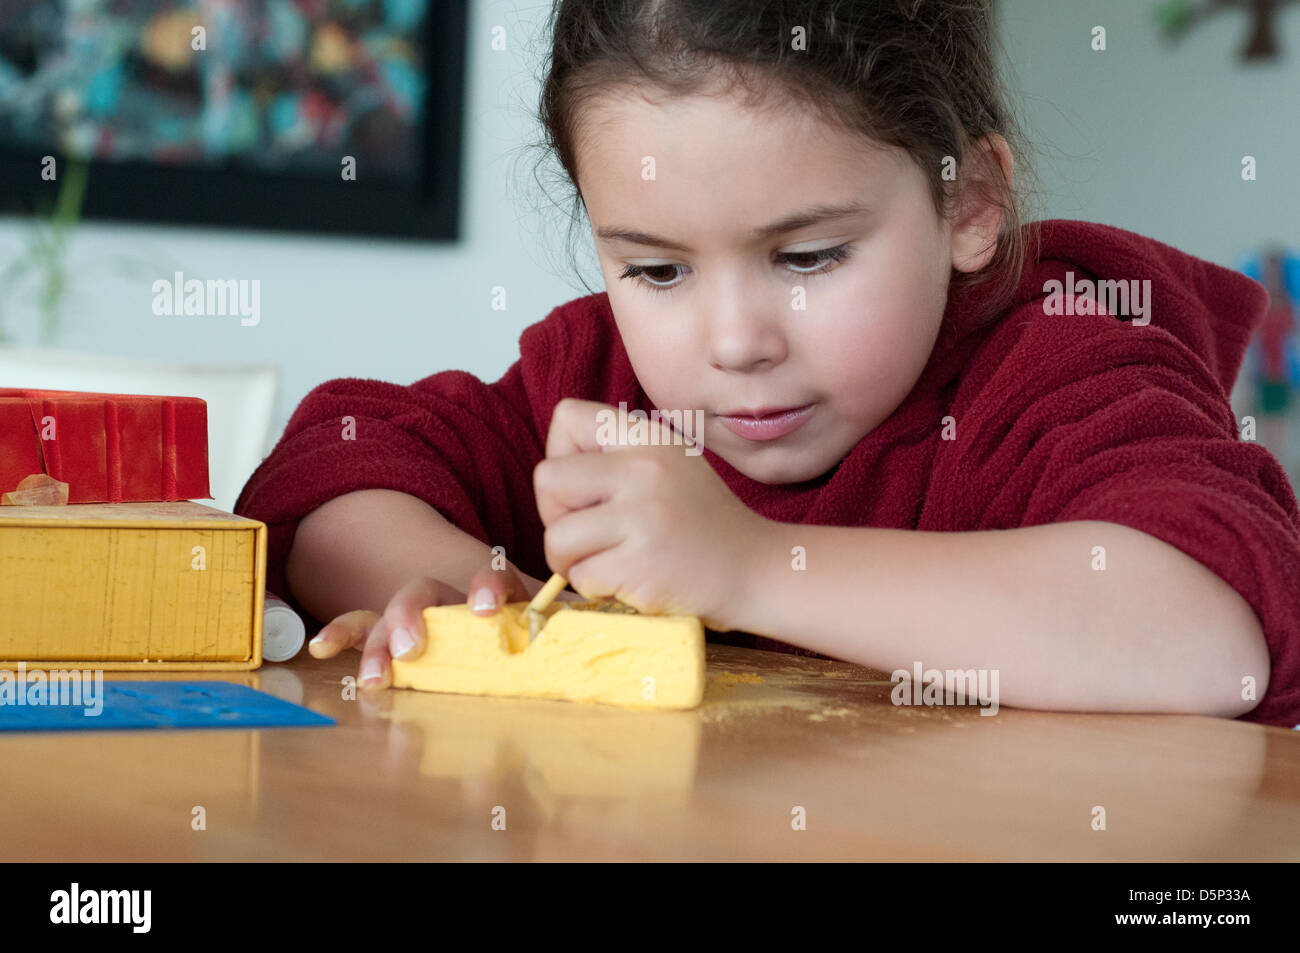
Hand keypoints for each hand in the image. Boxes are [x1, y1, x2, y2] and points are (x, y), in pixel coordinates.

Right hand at [308, 560, 574, 688]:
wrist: (497, 595)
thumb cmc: (536, 620)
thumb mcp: (559, 622)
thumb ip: (580, 632)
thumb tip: (627, 653)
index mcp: (498, 586)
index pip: (491, 575)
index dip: (486, 586)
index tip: (487, 609)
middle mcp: (452, 592)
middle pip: (428, 591)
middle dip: (415, 615)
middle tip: (413, 647)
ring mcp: (419, 608)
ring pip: (391, 611)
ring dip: (379, 637)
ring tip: (376, 674)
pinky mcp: (392, 625)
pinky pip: (362, 622)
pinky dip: (343, 632)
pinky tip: (321, 648)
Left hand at [533, 397, 768, 628]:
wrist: (755, 572)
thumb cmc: (701, 525)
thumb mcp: (668, 467)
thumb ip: (616, 459)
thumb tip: (550, 476)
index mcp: (649, 436)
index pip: (567, 416)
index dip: (561, 457)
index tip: (587, 487)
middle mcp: (645, 467)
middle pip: (547, 478)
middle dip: (556, 515)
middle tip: (592, 534)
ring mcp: (643, 515)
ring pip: (556, 536)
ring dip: (571, 560)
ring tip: (609, 562)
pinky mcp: (640, 563)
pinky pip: (580, 576)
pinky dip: (595, 587)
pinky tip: (629, 581)